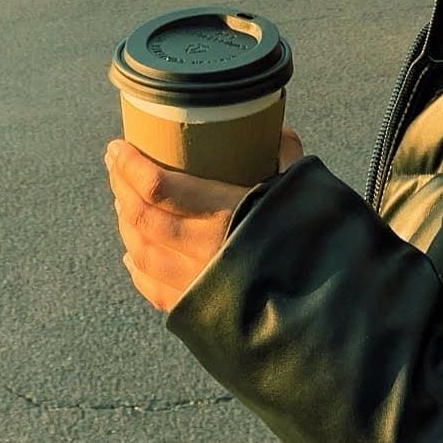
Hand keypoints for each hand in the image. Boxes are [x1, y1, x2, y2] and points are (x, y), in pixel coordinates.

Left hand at [106, 125, 303, 312]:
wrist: (329, 316)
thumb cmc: (317, 243)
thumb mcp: (302, 192)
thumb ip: (286, 156)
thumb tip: (276, 126)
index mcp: (227, 217)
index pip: (159, 187)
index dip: (130, 165)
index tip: (117, 145)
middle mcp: (204, 253)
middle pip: (142, 217)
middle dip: (120, 186)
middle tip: (114, 163)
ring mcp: (197, 287)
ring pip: (142, 251)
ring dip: (125, 221)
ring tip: (121, 198)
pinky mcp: (199, 314)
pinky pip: (154, 288)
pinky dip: (137, 266)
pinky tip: (132, 252)